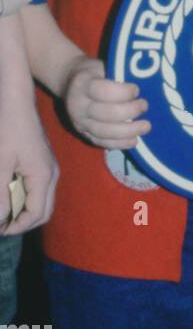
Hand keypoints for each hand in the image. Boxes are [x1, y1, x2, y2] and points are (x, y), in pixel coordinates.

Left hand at [0, 111, 58, 234]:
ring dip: (23, 211)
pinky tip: (8, 192)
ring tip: (3, 210)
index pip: (36, 214)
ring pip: (42, 201)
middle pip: (43, 211)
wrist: (16, 102)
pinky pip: (38, 189)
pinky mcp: (43, 162)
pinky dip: (24, 198)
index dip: (16, 227)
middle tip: (1, 224)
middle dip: (22, 223)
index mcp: (43, 176)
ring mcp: (49, 168)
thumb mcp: (0, 163)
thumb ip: (0, 194)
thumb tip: (1, 220)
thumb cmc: (7, 129)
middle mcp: (51, 174)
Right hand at [62, 56, 150, 149]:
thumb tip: (146, 82)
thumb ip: (119, 73)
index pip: (103, 91)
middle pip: (105, 113)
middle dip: (130, 111)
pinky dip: (119, 144)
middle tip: (145, 106)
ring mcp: (79, 122)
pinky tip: (134, 141)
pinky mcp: (82, 134)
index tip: (137, 90)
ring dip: (128, 131)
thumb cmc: (94, 72)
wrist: (70, 82)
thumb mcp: (103, 65)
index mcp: (82, 84)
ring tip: (145, 126)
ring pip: (104, 132)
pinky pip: (101, 142)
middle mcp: (78, 105)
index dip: (123, 92)